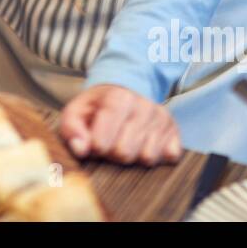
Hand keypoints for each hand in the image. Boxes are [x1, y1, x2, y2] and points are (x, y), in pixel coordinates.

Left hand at [59, 84, 182, 165]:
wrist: (125, 90)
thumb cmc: (97, 107)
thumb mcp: (76, 111)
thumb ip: (72, 129)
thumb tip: (81, 149)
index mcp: (118, 97)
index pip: (103, 143)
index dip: (96, 148)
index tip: (95, 142)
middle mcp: (144, 105)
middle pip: (125, 153)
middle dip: (113, 154)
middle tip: (111, 143)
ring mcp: (162, 118)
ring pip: (147, 157)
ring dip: (134, 156)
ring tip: (125, 141)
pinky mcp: (175, 131)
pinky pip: (170, 156)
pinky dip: (156, 156)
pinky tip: (144, 144)